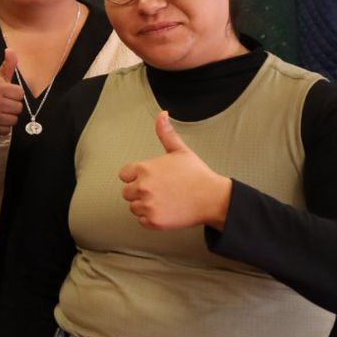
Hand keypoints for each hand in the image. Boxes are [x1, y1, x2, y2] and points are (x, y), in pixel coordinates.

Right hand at [0, 49, 22, 137]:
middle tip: (3, 102)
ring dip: (7, 117)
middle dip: (12, 105)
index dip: (14, 93)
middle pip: (18, 108)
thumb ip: (6, 65)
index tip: (7, 92)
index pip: (19, 93)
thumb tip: (10, 50)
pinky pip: (5, 130)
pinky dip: (1, 127)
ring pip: (13, 120)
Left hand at [118, 111, 231, 229]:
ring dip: (145, 206)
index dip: (137, 177)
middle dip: (140, 192)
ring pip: (134, 207)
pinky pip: (142, 221)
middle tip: (161, 191)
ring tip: (165, 200)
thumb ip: (166, 133)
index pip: (124, 175)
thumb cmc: (197, 174)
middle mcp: (142, 186)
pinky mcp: (153, 221)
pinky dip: (151, 219)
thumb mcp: (180, 150)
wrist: (213, 198)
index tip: (152, 179)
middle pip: (127, 192)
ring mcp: (147, 205)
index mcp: (144, 168)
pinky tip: (166, 211)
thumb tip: (162, 114)